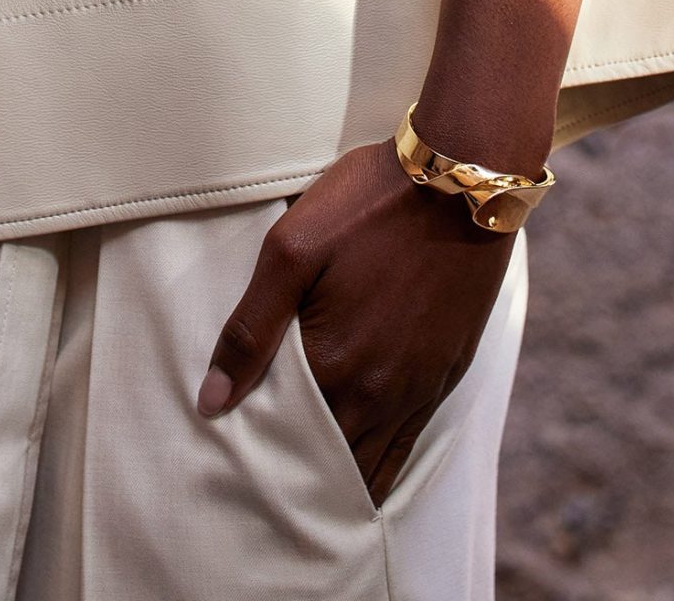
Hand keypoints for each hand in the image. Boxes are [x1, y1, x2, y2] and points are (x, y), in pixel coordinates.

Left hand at [197, 139, 513, 503]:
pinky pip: (409, 443)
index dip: (261, 462)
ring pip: (374, 463)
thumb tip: (212, 401)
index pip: (288, 443)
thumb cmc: (369, 203)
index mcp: (335, 365)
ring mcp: (418, 387)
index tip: (236, 475)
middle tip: (264, 496)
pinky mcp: (447, 372)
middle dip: (299, 481)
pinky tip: (364, 471)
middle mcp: (380, 392)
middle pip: (331, 464)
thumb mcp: (293, 248)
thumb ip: (251, 327)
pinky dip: (383, 465)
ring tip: (307, 495)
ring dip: (342, 481)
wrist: (461, 178)